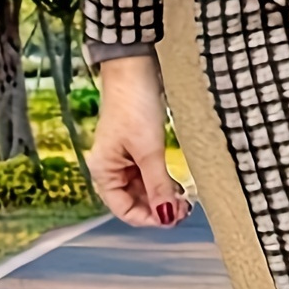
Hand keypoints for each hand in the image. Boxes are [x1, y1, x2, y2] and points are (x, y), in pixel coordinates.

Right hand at [88, 53, 190, 227]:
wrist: (135, 68)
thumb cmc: (134, 105)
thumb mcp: (149, 150)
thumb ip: (158, 185)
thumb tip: (166, 216)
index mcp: (103, 170)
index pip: (123, 209)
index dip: (148, 218)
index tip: (172, 219)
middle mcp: (111, 168)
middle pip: (134, 201)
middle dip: (158, 208)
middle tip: (184, 210)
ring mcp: (125, 157)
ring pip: (144, 188)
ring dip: (162, 196)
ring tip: (185, 200)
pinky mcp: (138, 147)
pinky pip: (150, 173)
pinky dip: (163, 181)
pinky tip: (179, 186)